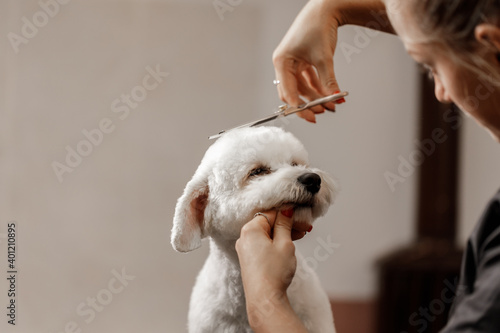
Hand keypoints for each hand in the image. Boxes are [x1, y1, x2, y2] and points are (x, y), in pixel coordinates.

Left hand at [235, 209, 307, 331]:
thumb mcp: (285, 244)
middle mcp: (244, 237)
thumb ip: (284, 224)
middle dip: (287, 224)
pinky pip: (263, 244)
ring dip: (283, 233)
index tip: (302, 217)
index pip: (271, 213)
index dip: (288, 214)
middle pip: (268, 223)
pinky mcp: (249, 259)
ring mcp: (245, 249)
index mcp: (250, 229)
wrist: (264, 299)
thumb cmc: (274, 272)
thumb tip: (286, 209)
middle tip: (305, 227)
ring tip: (301, 235)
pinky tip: (288, 244)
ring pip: (266, 234)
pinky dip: (275, 242)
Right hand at [272, 0, 341, 122]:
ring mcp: (294, 63)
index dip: (298, 105)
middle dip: (307, 103)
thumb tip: (334, 98)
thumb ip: (328, 81)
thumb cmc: (317, 26)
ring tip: (330, 105)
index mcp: (282, 61)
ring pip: (302, 88)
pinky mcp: (303, 62)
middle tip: (320, 113)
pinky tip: (330, 95)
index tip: (309, 116)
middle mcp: (285, 64)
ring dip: (315, 97)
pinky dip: (319, 87)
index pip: (287, 90)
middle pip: (293, 92)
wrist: (326, 9)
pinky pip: (309, 80)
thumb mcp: (323, 57)